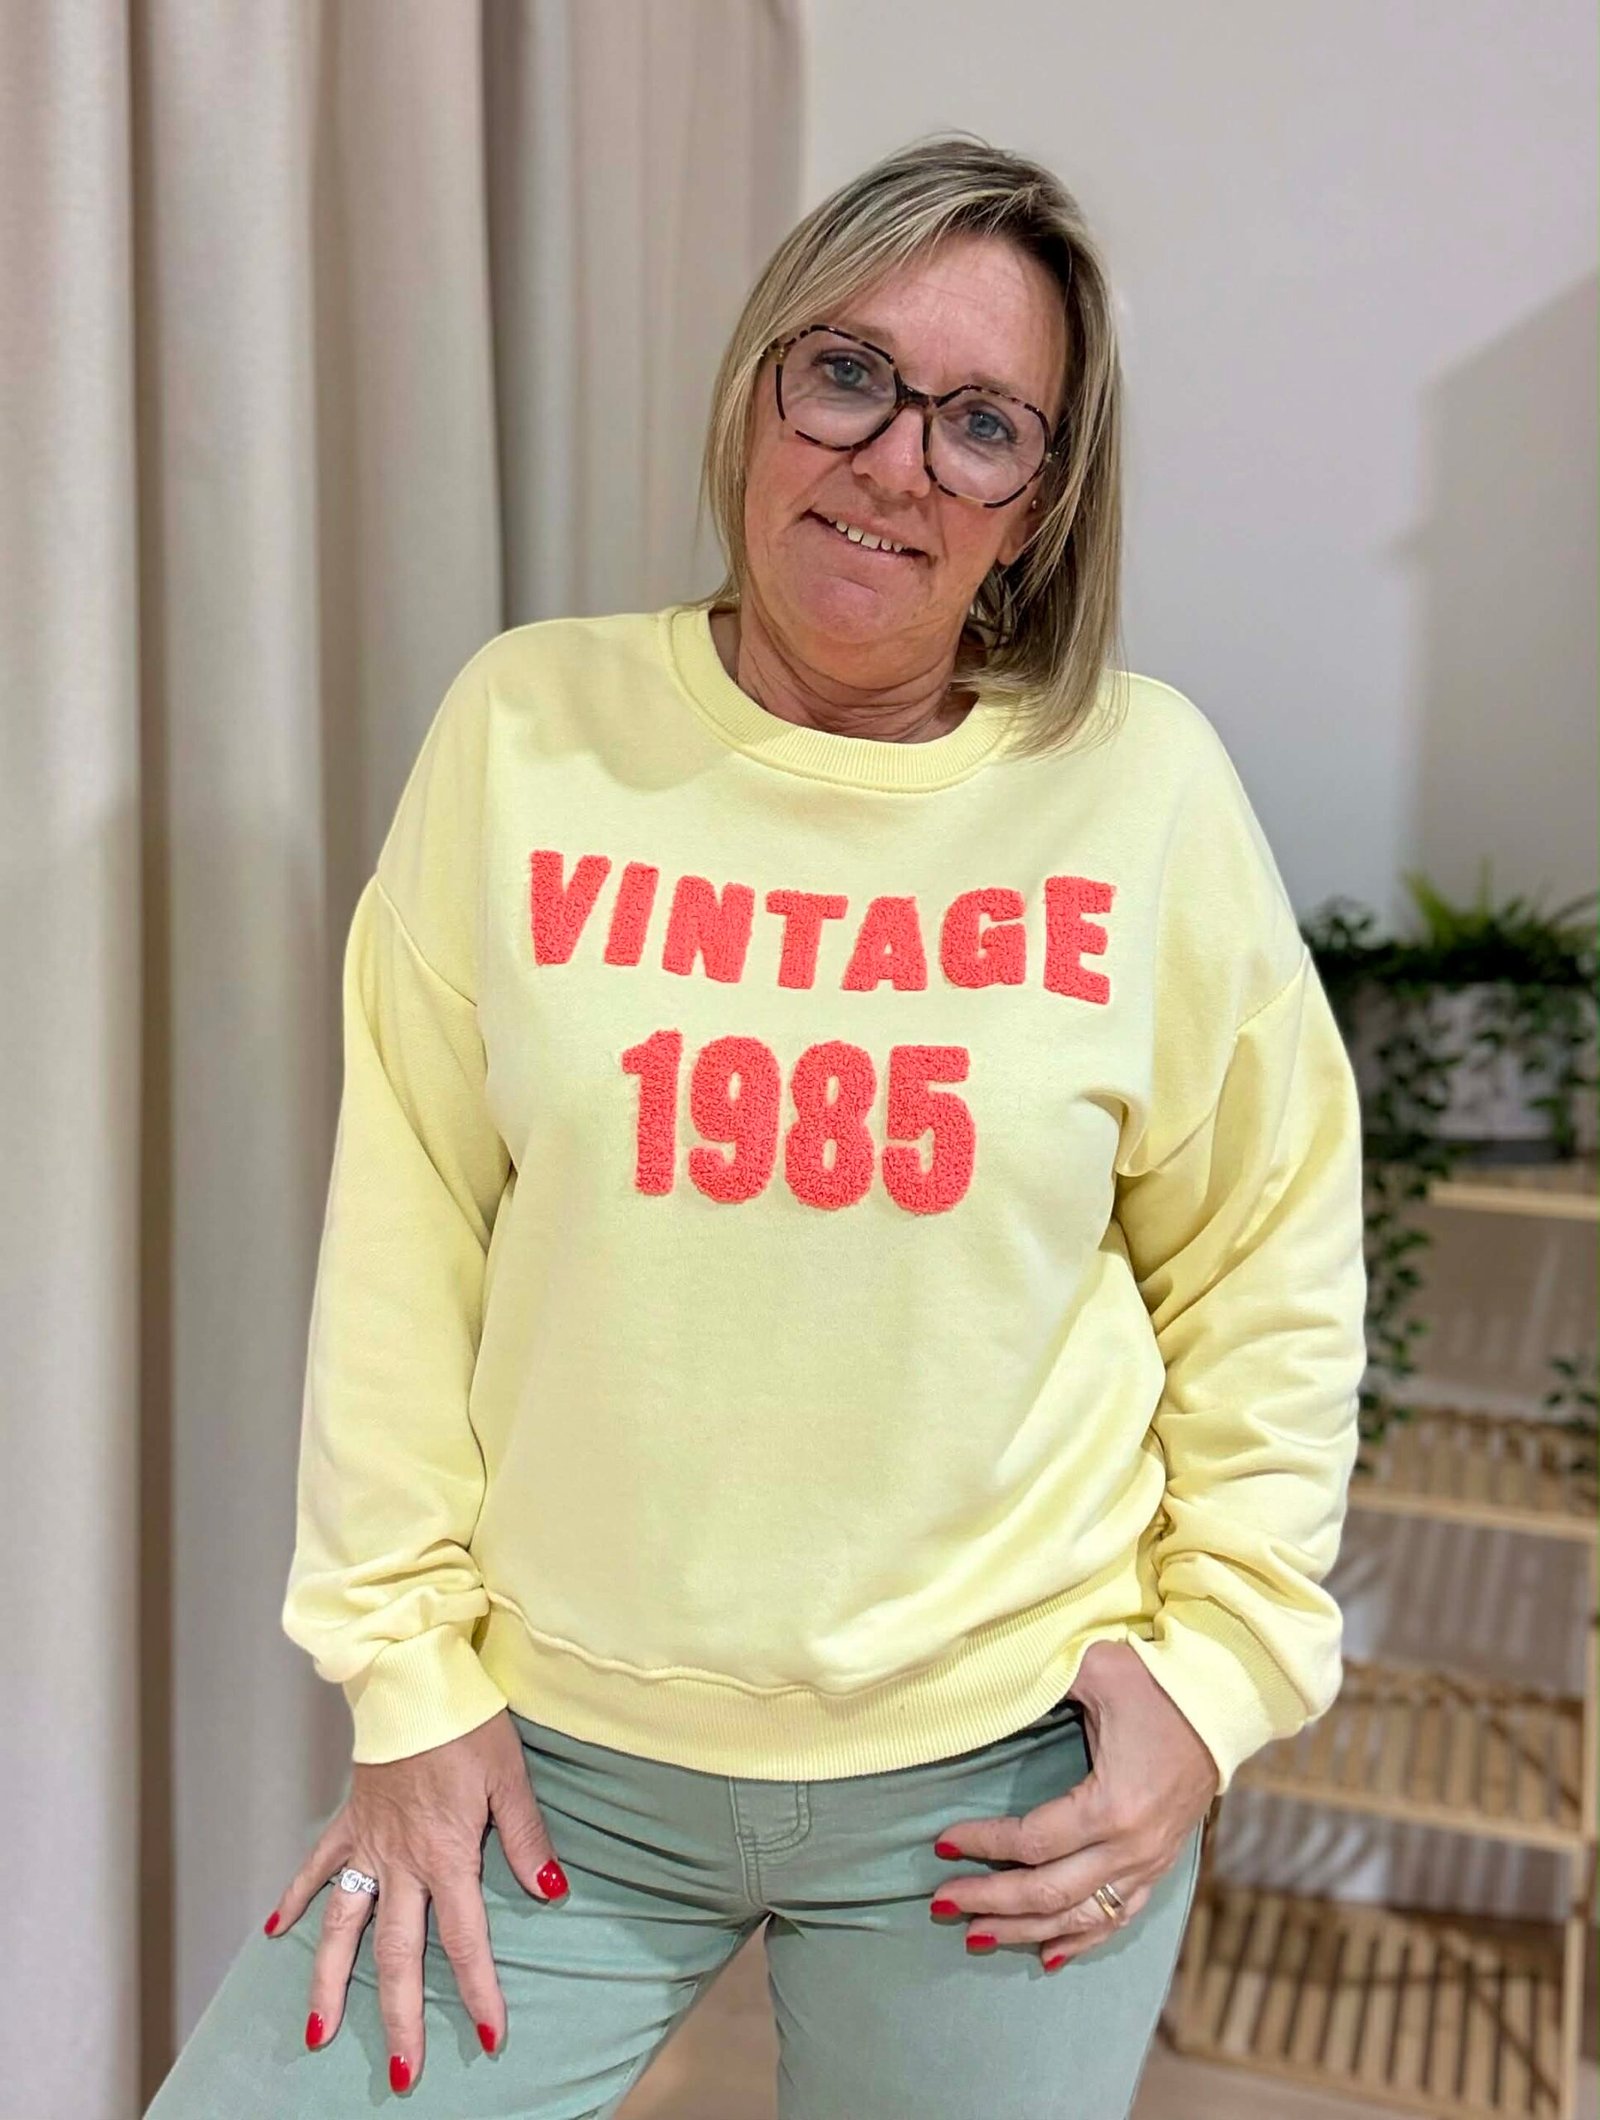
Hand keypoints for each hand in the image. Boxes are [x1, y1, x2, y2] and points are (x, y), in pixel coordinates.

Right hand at [262, 1708, 568, 2092]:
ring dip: (329, 1982)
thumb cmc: (468, 1722)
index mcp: (445, 1855)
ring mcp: (367, 1844)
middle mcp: (400, 1861)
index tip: (488, 2036)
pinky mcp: (348, 1820)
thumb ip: (528, 1838)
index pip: (463, 1940)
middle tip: (401, 2074)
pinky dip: (293, 1900)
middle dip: (399, 2018)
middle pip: (396, 1955)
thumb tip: (551, 1892)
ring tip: (318, 2032)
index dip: (477, 1991)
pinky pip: (315, 1868)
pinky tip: (274, 1934)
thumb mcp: (510, 1777)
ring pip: (342, 1927)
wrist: (413, 1678)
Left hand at [929, 1641, 1217, 1970]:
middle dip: (989, 1901)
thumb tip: (985, 1682)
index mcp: (1112, 1805)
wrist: (1224, 1702)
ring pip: (1078, 1917)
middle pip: (1047, 1893)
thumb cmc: (1156, 1680)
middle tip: (940, 1903)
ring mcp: (1149, 1862)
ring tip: (976, 1936)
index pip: (1031, 1841)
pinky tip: (1048, 1956)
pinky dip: (1081, 1940)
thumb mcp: (1095, 1667)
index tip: (941, 1841)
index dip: (982, 1844)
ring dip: (1024, 1930)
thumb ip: (1040, 1678)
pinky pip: (1117, 1918)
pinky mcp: (1161, 1864)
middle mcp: (1131, 1847)